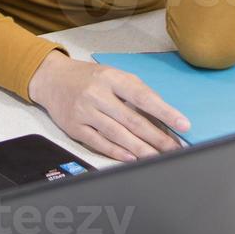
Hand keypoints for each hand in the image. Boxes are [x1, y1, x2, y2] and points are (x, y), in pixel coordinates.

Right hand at [28, 52, 190, 161]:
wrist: (51, 78)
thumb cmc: (88, 78)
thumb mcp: (112, 75)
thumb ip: (136, 91)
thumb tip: (163, 116)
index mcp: (110, 78)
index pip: (142, 96)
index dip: (165, 112)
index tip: (183, 125)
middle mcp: (96, 94)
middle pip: (132, 120)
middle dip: (157, 138)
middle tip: (175, 149)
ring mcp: (84, 111)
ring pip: (118, 135)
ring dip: (141, 149)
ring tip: (158, 158)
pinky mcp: (74, 127)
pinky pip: (99, 143)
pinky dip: (117, 152)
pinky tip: (132, 158)